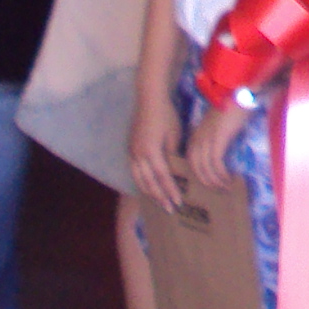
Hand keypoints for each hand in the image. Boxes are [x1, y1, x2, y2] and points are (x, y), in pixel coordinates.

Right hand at [127, 87, 186, 212]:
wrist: (148, 100)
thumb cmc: (165, 115)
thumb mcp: (174, 135)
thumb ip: (172, 154)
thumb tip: (174, 170)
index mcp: (151, 152)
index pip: (163, 177)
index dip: (170, 191)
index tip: (178, 202)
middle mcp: (138, 155)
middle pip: (149, 183)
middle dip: (160, 197)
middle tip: (170, 209)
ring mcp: (132, 153)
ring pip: (139, 179)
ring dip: (149, 192)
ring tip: (159, 202)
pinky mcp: (130, 149)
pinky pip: (134, 171)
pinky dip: (141, 182)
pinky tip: (148, 186)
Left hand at [187, 102, 249, 190]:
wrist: (239, 94)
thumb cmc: (231, 108)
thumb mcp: (217, 127)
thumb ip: (213, 140)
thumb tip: (218, 157)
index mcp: (195, 137)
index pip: (191, 162)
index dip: (198, 175)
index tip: (208, 184)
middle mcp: (198, 139)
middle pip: (195, 167)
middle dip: (205, 182)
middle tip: (217, 191)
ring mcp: (207, 139)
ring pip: (205, 168)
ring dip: (215, 181)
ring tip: (225, 188)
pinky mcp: (218, 139)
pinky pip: (216, 163)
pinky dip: (222, 174)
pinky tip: (229, 179)